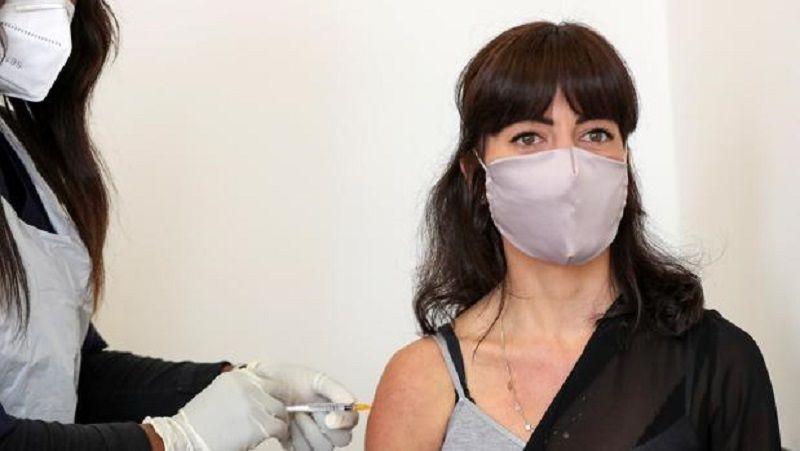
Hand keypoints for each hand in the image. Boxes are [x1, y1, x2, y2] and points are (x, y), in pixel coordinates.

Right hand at [143, 365, 288, 449]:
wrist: (184, 438)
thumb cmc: (197, 422)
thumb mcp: (218, 393)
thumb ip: (240, 389)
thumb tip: (261, 394)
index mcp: (237, 377)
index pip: (267, 375)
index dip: (274, 389)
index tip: (277, 397)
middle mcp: (248, 386)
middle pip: (279, 390)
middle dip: (281, 402)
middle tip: (279, 415)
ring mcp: (255, 404)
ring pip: (281, 410)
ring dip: (281, 420)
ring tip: (277, 429)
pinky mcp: (259, 424)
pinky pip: (281, 427)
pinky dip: (282, 434)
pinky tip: (277, 439)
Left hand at [249, 363, 358, 449]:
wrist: (265, 386)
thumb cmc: (291, 380)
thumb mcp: (315, 379)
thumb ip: (334, 389)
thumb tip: (351, 402)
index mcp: (338, 407)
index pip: (352, 420)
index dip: (344, 422)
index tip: (330, 417)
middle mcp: (330, 425)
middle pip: (341, 439)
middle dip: (323, 427)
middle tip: (306, 411)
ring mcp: (315, 437)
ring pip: (323, 448)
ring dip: (308, 432)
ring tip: (296, 415)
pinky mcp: (299, 445)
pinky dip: (297, 440)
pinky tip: (289, 426)